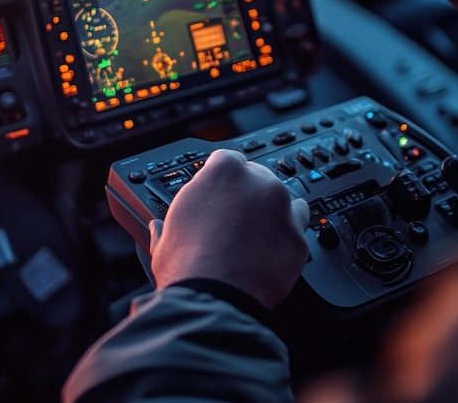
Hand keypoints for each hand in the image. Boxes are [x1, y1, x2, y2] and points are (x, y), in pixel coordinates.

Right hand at [148, 148, 309, 308]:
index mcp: (225, 172)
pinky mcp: (298, 239)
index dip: (221, 178)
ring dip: (271, 214)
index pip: (228, 159)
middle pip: (258, 178)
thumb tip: (159, 228)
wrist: (216, 299)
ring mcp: (283, 209)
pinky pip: (296, 232)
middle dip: (247, 196)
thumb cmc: (189, 265)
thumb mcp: (167, 236)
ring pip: (283, 201)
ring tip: (253, 237)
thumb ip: (168, 224)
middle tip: (233, 221)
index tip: (218, 192)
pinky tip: (269, 253)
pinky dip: (285, 240)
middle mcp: (259, 183)